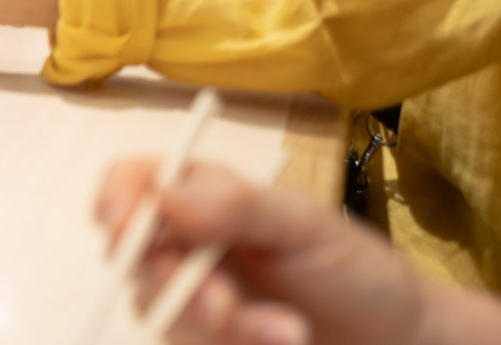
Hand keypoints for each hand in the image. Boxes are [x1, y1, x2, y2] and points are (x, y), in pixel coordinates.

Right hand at [95, 159, 432, 344]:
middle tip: (223, 306)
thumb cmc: (355, 271)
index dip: (117, 200)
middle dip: (174, 284)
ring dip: (218, 326)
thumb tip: (163, 194)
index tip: (123, 225)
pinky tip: (283, 341)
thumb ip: (238, 207)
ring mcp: (194, 297)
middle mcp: (188, 244)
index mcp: (204, 197)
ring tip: (287, 331)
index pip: (134, 184)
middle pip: (135, 256)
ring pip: (159, 310)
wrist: (395, 342)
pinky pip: (187, 344)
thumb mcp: (306, 226)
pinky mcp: (208, 342)